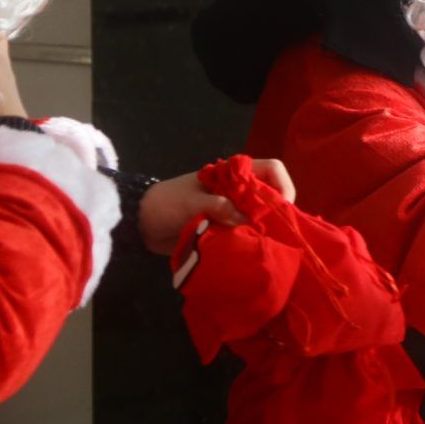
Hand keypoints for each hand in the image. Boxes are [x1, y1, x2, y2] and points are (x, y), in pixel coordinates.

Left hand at [137, 157, 295, 253]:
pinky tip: (250, 254)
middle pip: (272, 196)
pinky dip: (251, 243)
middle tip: (275, 234)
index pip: (271, 169)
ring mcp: (233, 211)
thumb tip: (247, 219)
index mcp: (232, 174)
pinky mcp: (226, 230)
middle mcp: (238, 191)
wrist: (141, 223)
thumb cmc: (164, 204)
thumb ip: (217, 207)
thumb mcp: (190, 203)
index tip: (281, 208)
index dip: (283, 185)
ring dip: (264, 231)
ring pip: (261, 218)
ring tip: (264, 246)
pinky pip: (247, 234)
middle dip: (277, 214)